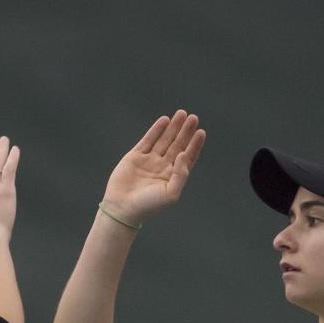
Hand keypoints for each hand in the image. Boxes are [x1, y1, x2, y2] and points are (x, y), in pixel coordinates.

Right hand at [102, 110, 205, 224]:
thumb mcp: (171, 194)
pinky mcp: (135, 156)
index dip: (194, 144)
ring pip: (164, 140)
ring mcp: (149, 161)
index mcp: (172, 176)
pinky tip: (164, 120)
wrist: (122, 208)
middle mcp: (162, 167)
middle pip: (177, 145)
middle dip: (185, 131)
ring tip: (182, 114)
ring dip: (173, 127)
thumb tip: (184, 153)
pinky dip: (156, 130)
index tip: (201, 132)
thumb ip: (181, 174)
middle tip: (193, 117)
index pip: (187, 157)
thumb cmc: (148, 206)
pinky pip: (148, 140)